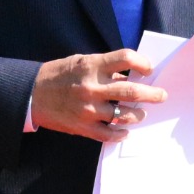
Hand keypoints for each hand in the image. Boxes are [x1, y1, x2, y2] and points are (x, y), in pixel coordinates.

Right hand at [31, 49, 167, 141]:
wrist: (32, 94)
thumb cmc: (58, 75)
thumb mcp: (81, 62)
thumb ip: (104, 69)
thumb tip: (130, 76)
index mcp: (91, 66)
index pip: (125, 58)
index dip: (142, 62)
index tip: (149, 69)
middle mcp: (92, 87)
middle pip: (131, 90)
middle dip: (152, 94)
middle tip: (161, 95)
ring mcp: (88, 109)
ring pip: (123, 115)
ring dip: (137, 114)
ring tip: (141, 113)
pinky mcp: (83, 126)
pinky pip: (108, 134)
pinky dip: (120, 133)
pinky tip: (125, 131)